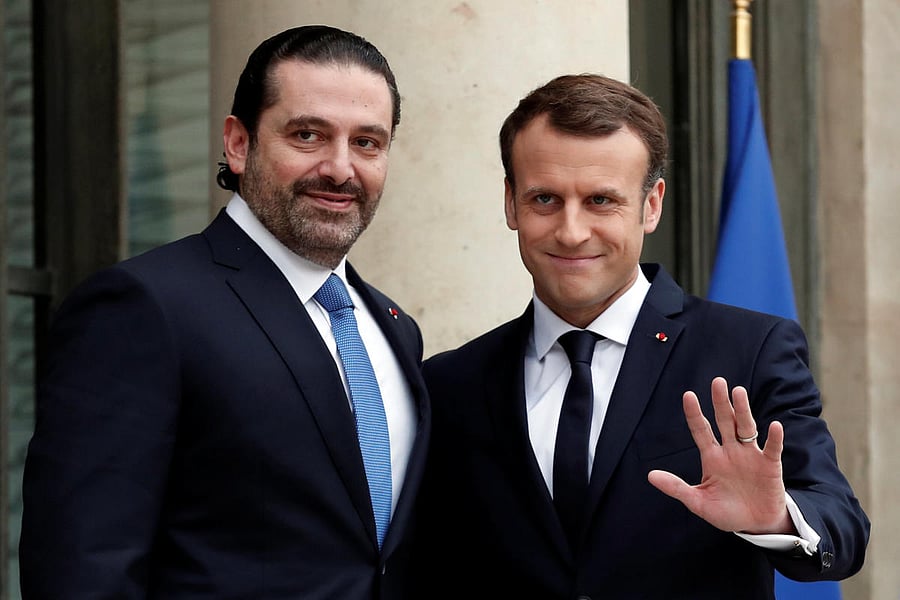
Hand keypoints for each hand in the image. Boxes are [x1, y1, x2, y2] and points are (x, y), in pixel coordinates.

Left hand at [647, 377, 792, 533]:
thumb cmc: (726, 512)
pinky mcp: (770, 466)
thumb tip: (651, 475)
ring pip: (746, 428)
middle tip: (717, 382)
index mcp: (712, 457)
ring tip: (738, 392)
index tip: (688, 395)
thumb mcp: (698, 502)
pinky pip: (772, 449)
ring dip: (743, 411)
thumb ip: (676, 488)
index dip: (695, 414)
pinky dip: (774, 438)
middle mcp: (731, 451)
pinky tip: (775, 426)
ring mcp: (751, 456)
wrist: (755, 526)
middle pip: (724, 421)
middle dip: (720, 402)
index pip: (701, 430)